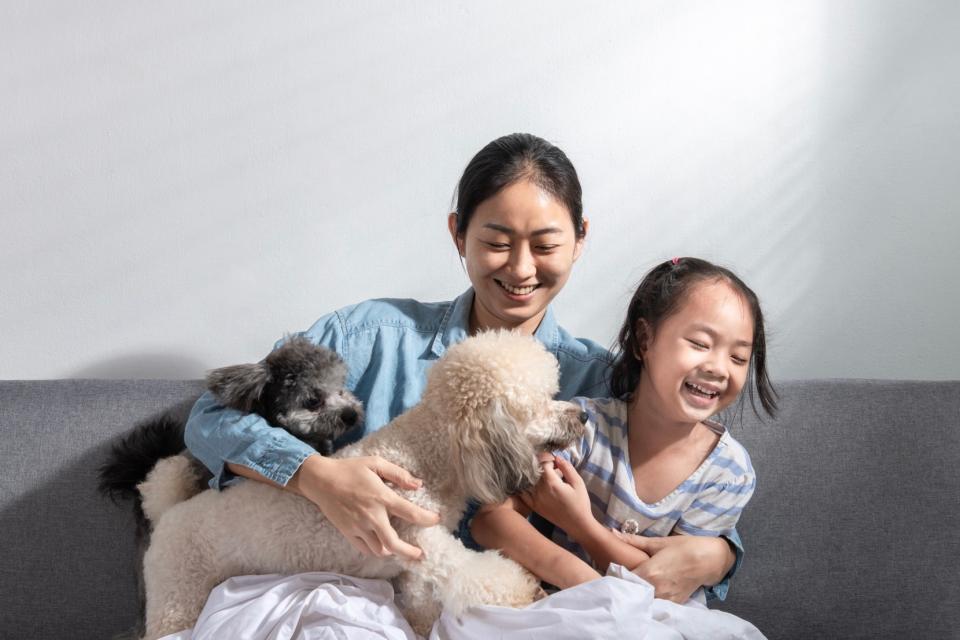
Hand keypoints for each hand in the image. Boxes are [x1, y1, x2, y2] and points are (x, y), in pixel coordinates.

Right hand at [290, 454, 440, 560]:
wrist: (320, 480)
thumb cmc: (349, 469)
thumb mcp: (375, 463)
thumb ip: (398, 474)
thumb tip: (418, 485)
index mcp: (381, 497)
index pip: (410, 513)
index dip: (427, 519)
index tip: (436, 520)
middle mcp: (371, 516)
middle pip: (394, 543)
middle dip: (410, 552)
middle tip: (420, 555)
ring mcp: (358, 527)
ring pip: (379, 550)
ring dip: (392, 551)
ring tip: (401, 549)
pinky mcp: (348, 532)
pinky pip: (364, 549)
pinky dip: (375, 551)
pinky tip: (381, 547)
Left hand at [519, 454, 594, 538]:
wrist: (577, 524)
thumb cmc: (580, 503)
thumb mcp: (578, 483)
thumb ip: (567, 468)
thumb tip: (557, 458)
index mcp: (551, 483)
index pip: (543, 463)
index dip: (548, 458)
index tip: (555, 461)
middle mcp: (540, 490)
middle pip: (534, 470)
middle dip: (542, 465)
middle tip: (551, 467)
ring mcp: (535, 499)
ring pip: (528, 480)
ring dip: (534, 474)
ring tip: (544, 475)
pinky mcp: (534, 506)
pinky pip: (524, 493)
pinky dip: (526, 486)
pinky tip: (534, 484)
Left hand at [613, 531, 734, 602]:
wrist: (709, 560)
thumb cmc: (684, 547)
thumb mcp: (658, 542)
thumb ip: (633, 541)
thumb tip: (612, 531)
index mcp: (649, 573)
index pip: (623, 580)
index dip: (617, 576)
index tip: (615, 570)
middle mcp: (656, 589)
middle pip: (632, 592)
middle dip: (626, 585)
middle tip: (625, 576)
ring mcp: (666, 598)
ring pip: (644, 599)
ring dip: (639, 593)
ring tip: (637, 583)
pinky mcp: (674, 603)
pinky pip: (656, 604)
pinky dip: (651, 598)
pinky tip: (651, 590)